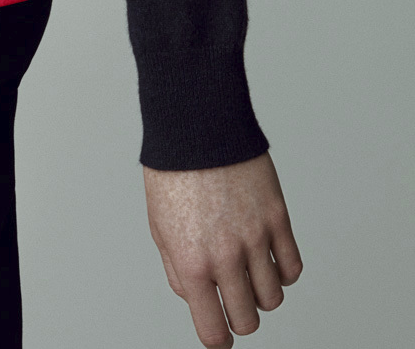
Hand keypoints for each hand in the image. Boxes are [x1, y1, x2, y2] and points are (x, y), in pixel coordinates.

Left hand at [143, 153, 301, 346]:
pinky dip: (284, 271)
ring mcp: (255, 238)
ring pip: (274, 298)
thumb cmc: (173, 171)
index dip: (218, 338)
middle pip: (247, 320)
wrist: (197, 124)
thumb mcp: (158, 225)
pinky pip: (293, 268)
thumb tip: (197, 297)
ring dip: (262, 293)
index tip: (220, 333)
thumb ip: (177, 269)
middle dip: (240, 316)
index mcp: (191, 262)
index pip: (214, 330)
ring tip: (249, 271)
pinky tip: (269, 257)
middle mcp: (226, 256)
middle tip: (234, 299)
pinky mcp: (277, 218)